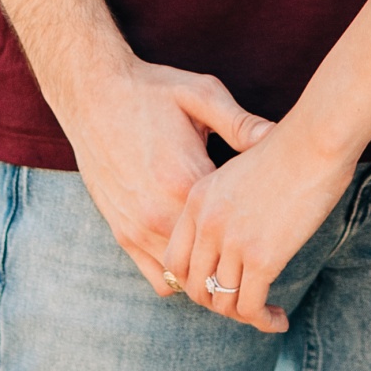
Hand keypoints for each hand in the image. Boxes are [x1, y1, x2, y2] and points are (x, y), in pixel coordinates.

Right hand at [58, 57, 272, 294]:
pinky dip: (180, 275)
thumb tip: (278, 138)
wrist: (91, 93)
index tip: (274, 223)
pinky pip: (159, 278)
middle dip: (239, 260)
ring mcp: (139, 229)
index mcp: (188, 183)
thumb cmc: (150, 90)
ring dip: (209, 272)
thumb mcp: (200, 95)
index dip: (260, 230)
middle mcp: (162, 215)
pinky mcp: (122, 234)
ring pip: (188, 279)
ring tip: (228, 255)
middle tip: (260, 250)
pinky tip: (195, 253)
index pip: (237, 229)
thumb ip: (241, 123)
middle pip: (214, 262)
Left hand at [158, 119, 352, 335]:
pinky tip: (278, 319)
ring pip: (222, 302)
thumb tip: (232, 235)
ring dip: (242, 316)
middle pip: (195, 287)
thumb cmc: (287, 150)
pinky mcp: (261, 258)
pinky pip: (250, 307)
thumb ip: (224, 202)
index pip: (175, 260)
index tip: (219, 286)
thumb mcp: (237, 170)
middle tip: (243, 303)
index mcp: (197, 199)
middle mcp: (207, 224)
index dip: (193, 282)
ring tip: (264, 313)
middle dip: (218, 302)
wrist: (315, 142)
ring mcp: (232, 242)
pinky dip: (263, 321)